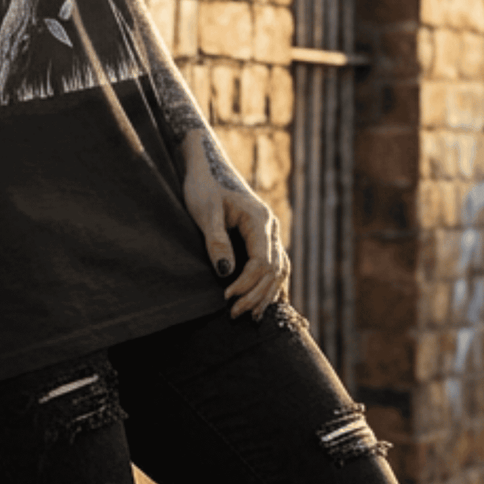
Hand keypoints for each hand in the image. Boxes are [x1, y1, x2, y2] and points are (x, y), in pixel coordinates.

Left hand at [181, 134, 289, 321]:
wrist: (206, 167)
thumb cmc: (203, 187)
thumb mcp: (205, 212)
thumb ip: (216, 241)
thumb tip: (225, 273)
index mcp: (260, 220)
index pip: (262, 262)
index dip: (247, 284)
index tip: (226, 298)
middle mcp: (271, 228)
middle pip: (275, 270)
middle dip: (256, 295)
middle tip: (235, 314)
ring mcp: (270, 233)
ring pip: (279, 270)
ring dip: (267, 294)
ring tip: (253, 317)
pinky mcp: (262, 238)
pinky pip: (275, 265)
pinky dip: (272, 285)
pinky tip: (267, 302)